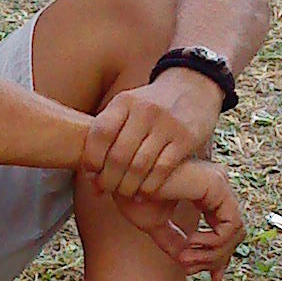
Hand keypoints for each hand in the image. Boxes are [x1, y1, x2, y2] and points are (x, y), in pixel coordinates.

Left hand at [81, 71, 223, 200]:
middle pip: (118, 155)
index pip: (100, 134)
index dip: (91, 159)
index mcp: (124, 102)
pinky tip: (143, 193)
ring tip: (123, 193)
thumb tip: (88, 173)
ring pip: (139, 166)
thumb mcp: (127, 106)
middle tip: (106, 189)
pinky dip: (149, 186)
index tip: (91, 175)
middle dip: (108, 179)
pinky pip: (162, 169)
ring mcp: (166, 124)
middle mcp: (144, 111)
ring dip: (127, 186)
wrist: (192, 87)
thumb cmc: (151, 105)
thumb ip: (109, 131)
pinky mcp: (186, 138)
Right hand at [112, 155, 243, 280]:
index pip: (228, 228)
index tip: (212, 278)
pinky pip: (230, 225)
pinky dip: (213, 243)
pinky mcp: (216, 185)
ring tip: (184, 258)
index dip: (222, 256)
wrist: (118, 180)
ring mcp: (218, 182)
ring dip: (211, 254)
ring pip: (236, 231)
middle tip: (188, 267)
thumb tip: (190, 263)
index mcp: (206, 190)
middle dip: (215, 258)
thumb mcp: (157, 226)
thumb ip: (176, 242)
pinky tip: (188, 243)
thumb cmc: (131, 195)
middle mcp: (216, 183)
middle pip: (236, 232)